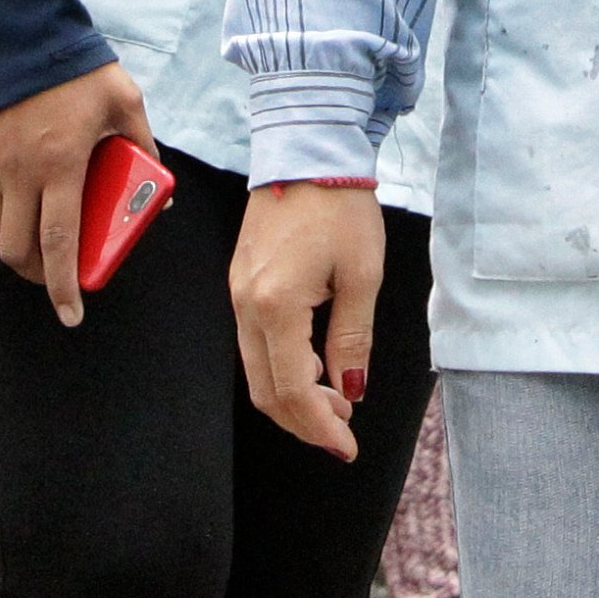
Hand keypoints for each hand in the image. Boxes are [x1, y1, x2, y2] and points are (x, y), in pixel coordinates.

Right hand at [0, 57, 152, 326]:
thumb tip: (162, 189)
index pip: (57, 243)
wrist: (22, 30)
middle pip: (16, 250)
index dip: (62, 288)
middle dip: (35, 275)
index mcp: (61, 164)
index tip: (71, 314)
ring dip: (8, 251)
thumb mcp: (124, 102)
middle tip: (54, 274)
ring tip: (30, 247)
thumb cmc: (78, 69)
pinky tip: (2, 219)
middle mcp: (19, 171)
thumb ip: (144, 145)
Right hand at [232, 179, 385, 460]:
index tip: (347, 447)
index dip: (320, 428)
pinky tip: (313, 363)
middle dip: (304, 420)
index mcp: (276, 305)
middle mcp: (246, 304)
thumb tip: (350, 389)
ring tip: (335, 399)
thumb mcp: (361, 275)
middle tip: (343, 429)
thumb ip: (352, 338)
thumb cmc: (339, 206)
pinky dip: (281, 366)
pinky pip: (253, 342)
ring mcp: (237, 293)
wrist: (305, 150)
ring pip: (256, 369)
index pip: (292, 390)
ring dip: (292, 395)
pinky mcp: (240, 281)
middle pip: (265, 390)